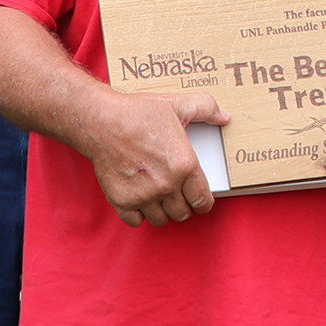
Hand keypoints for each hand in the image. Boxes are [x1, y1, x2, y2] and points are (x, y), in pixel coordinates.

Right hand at [73, 90, 228, 226]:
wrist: (101, 121)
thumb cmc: (138, 113)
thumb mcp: (178, 104)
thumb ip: (206, 108)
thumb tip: (224, 117)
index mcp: (184, 165)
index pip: (202, 199)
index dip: (204, 203)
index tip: (201, 201)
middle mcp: (166, 185)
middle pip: (182, 213)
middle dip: (183, 206)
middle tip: (178, 196)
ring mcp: (143, 195)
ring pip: (161, 220)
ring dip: (162, 212)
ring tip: (160, 198)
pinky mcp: (121, 200)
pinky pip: (136, 221)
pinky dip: (139, 215)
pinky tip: (140, 202)